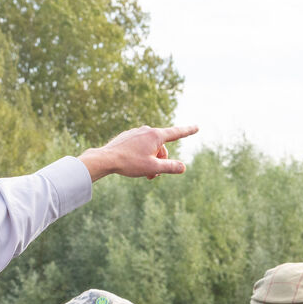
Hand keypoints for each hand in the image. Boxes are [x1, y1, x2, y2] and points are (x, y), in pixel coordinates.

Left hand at [78, 124, 198, 180]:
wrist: (106, 159)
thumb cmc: (130, 163)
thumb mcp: (153, 168)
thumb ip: (170, 167)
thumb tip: (183, 167)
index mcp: (156, 135)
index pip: (176, 133)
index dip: (188, 131)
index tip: (197, 127)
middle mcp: (147, 130)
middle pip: (162, 147)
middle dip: (160, 161)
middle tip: (152, 176)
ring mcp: (136, 132)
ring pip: (150, 148)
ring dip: (151, 160)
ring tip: (143, 172)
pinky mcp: (128, 136)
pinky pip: (140, 146)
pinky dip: (141, 156)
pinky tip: (132, 163)